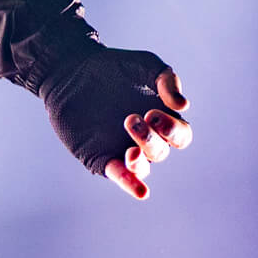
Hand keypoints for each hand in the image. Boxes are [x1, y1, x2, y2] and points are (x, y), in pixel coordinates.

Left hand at [36, 44, 191, 187]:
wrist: (73, 70)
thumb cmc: (115, 67)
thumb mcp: (145, 65)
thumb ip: (167, 80)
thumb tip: (184, 105)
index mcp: (162, 118)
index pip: (181, 135)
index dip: (173, 129)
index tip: (152, 112)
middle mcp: (145, 138)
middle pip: (161, 152)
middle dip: (149, 139)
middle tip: (130, 118)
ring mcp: (123, 149)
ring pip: (143, 167)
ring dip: (140, 162)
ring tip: (131, 152)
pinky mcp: (101, 157)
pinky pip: (119, 175)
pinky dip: (131, 184)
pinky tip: (142, 192)